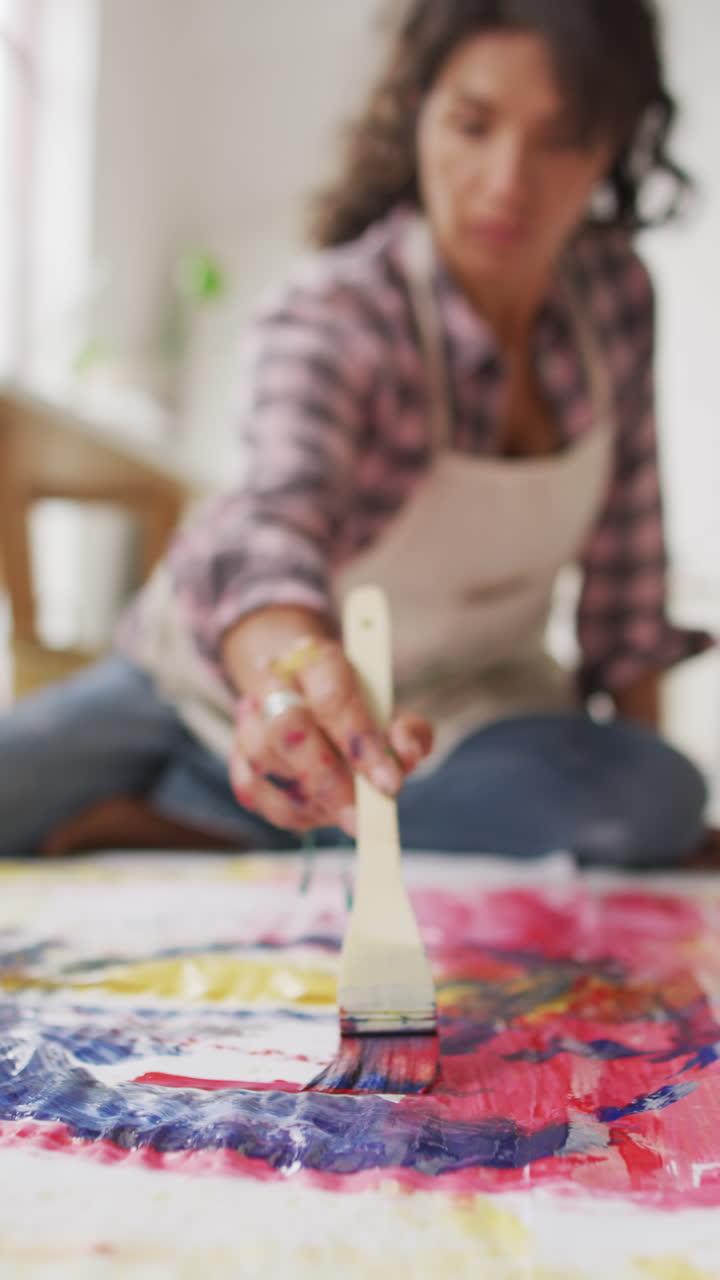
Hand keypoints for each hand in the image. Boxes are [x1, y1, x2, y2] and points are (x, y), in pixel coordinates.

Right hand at [228, 638, 432, 834]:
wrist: (308, 699)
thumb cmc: (357, 711)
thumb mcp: (391, 713)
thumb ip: (407, 731)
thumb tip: (406, 756)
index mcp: (316, 661)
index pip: (333, 698)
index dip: (360, 743)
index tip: (389, 783)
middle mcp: (274, 684)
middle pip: (287, 729)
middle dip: (327, 781)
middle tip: (360, 816)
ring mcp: (250, 720)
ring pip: (265, 764)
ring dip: (310, 800)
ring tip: (344, 812)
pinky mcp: (237, 757)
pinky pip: (254, 794)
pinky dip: (291, 813)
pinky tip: (319, 812)